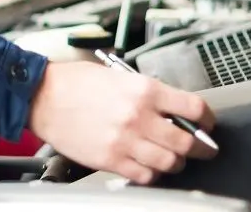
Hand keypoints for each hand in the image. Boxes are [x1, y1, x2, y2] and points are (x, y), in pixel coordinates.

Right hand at [27, 61, 216, 184]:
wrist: (43, 97)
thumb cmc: (76, 83)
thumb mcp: (120, 76)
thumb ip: (149, 93)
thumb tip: (173, 108)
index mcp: (145, 90)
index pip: (194, 108)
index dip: (207, 118)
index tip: (207, 123)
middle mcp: (139, 116)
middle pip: (187, 141)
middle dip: (201, 147)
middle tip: (203, 148)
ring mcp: (125, 141)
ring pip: (169, 162)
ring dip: (176, 162)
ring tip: (174, 158)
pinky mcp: (111, 159)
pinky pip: (144, 175)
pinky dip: (152, 173)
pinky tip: (149, 165)